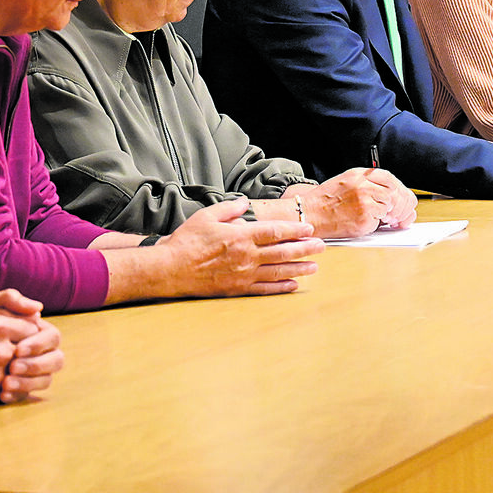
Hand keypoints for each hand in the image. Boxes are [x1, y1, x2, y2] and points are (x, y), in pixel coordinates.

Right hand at [0, 293, 61, 405]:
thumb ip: (8, 300)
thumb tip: (38, 310)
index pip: (33, 328)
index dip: (25, 331)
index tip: (15, 333)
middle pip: (32, 351)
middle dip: (24, 349)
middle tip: (9, 349)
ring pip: (24, 372)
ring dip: (18, 368)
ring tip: (0, 363)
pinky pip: (12, 390)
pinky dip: (6, 384)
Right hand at [161, 198, 321, 296]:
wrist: (171, 269)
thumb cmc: (187, 241)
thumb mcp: (207, 216)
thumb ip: (229, 209)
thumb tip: (244, 204)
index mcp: (240, 236)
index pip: (275, 232)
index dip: (295, 230)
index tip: (309, 229)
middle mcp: (247, 256)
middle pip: (283, 251)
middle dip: (305, 248)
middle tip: (322, 247)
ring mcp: (244, 274)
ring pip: (278, 271)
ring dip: (299, 268)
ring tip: (315, 267)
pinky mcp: (238, 289)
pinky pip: (265, 289)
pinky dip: (282, 287)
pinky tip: (294, 285)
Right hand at [288, 167, 417, 237]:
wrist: (310, 214)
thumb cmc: (326, 202)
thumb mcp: (346, 183)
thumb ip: (367, 185)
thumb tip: (392, 197)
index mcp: (359, 174)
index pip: (390, 178)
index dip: (400, 191)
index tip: (403, 200)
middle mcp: (363, 184)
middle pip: (394, 192)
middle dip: (402, 206)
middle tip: (401, 216)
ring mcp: (364, 200)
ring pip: (389, 206)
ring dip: (390, 215)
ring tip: (384, 220)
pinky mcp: (364, 216)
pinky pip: (380, 220)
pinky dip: (378, 224)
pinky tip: (371, 223)